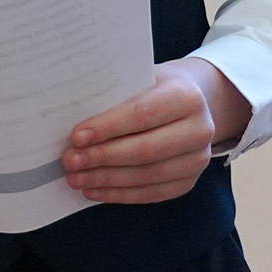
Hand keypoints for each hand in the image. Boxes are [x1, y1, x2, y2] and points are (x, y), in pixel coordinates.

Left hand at [61, 58, 248, 204]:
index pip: (143, 114)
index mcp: (186, 96)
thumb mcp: (139, 78)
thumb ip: (114, 94)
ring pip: (149, 175)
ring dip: (108, 180)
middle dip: (103, 158)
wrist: (194, 100)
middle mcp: (200, 129)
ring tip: (76, 179)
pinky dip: (121, 194)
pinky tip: (95, 190)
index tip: (76, 137)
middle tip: (71, 161)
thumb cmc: (154, 86)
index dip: (108, 128)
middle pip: (146, 150)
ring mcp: (198, 159)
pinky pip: (153, 193)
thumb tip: (71, 119)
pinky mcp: (190, 181)